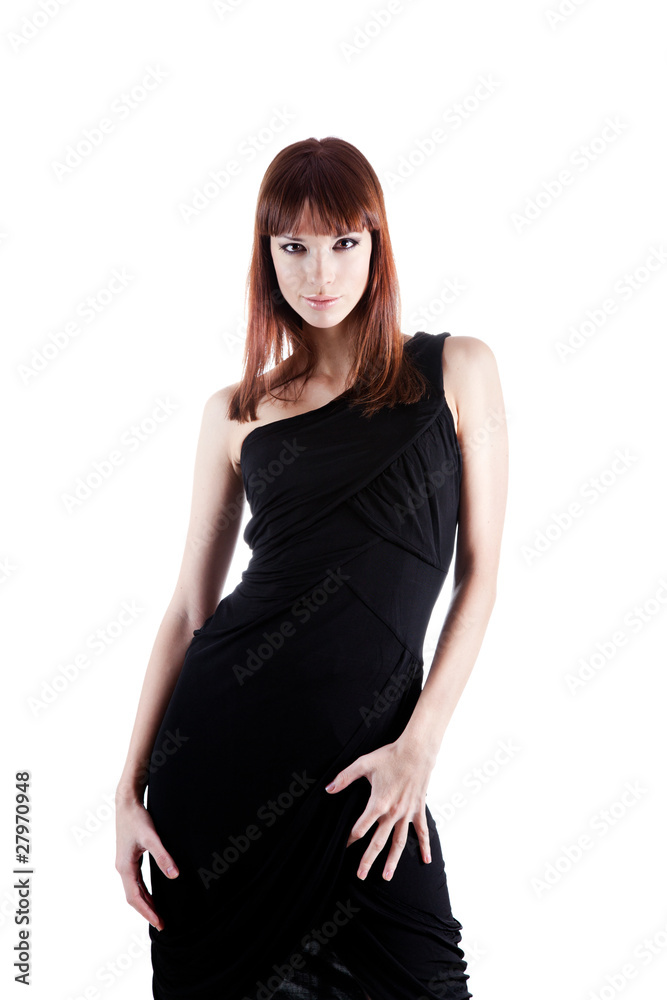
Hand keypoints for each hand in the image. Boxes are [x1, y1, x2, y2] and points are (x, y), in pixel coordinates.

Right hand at [114, 795, 178, 930]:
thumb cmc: (137, 819)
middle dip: (147, 911)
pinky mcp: (129, 858)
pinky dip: (143, 891)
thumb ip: (163, 856)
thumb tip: (174, 875)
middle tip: (162, 924)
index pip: (135, 897)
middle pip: (133, 897)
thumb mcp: (151, 837)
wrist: (126, 803)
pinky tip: (152, 894)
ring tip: (158, 914)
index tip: (159, 923)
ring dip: (145, 902)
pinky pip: (135, 881)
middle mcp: (122, 868)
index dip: (147, 912)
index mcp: (125, 867)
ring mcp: (124, 864)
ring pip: (134, 890)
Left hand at [325, 736, 436, 881]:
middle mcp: (392, 813)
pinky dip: (425, 846)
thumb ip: (345, 777)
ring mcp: (407, 813)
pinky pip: (422, 831)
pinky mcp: (418, 810)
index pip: (360, 827)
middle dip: (368, 859)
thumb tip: (328, 789)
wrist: (416, 751)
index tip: (343, 845)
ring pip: (399, 842)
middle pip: (377, 841)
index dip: (350, 838)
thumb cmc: (389, 756)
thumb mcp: (363, 764)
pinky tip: (426, 861)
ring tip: (387, 876)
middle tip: (360, 875)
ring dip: (392, 860)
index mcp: (378, 803)